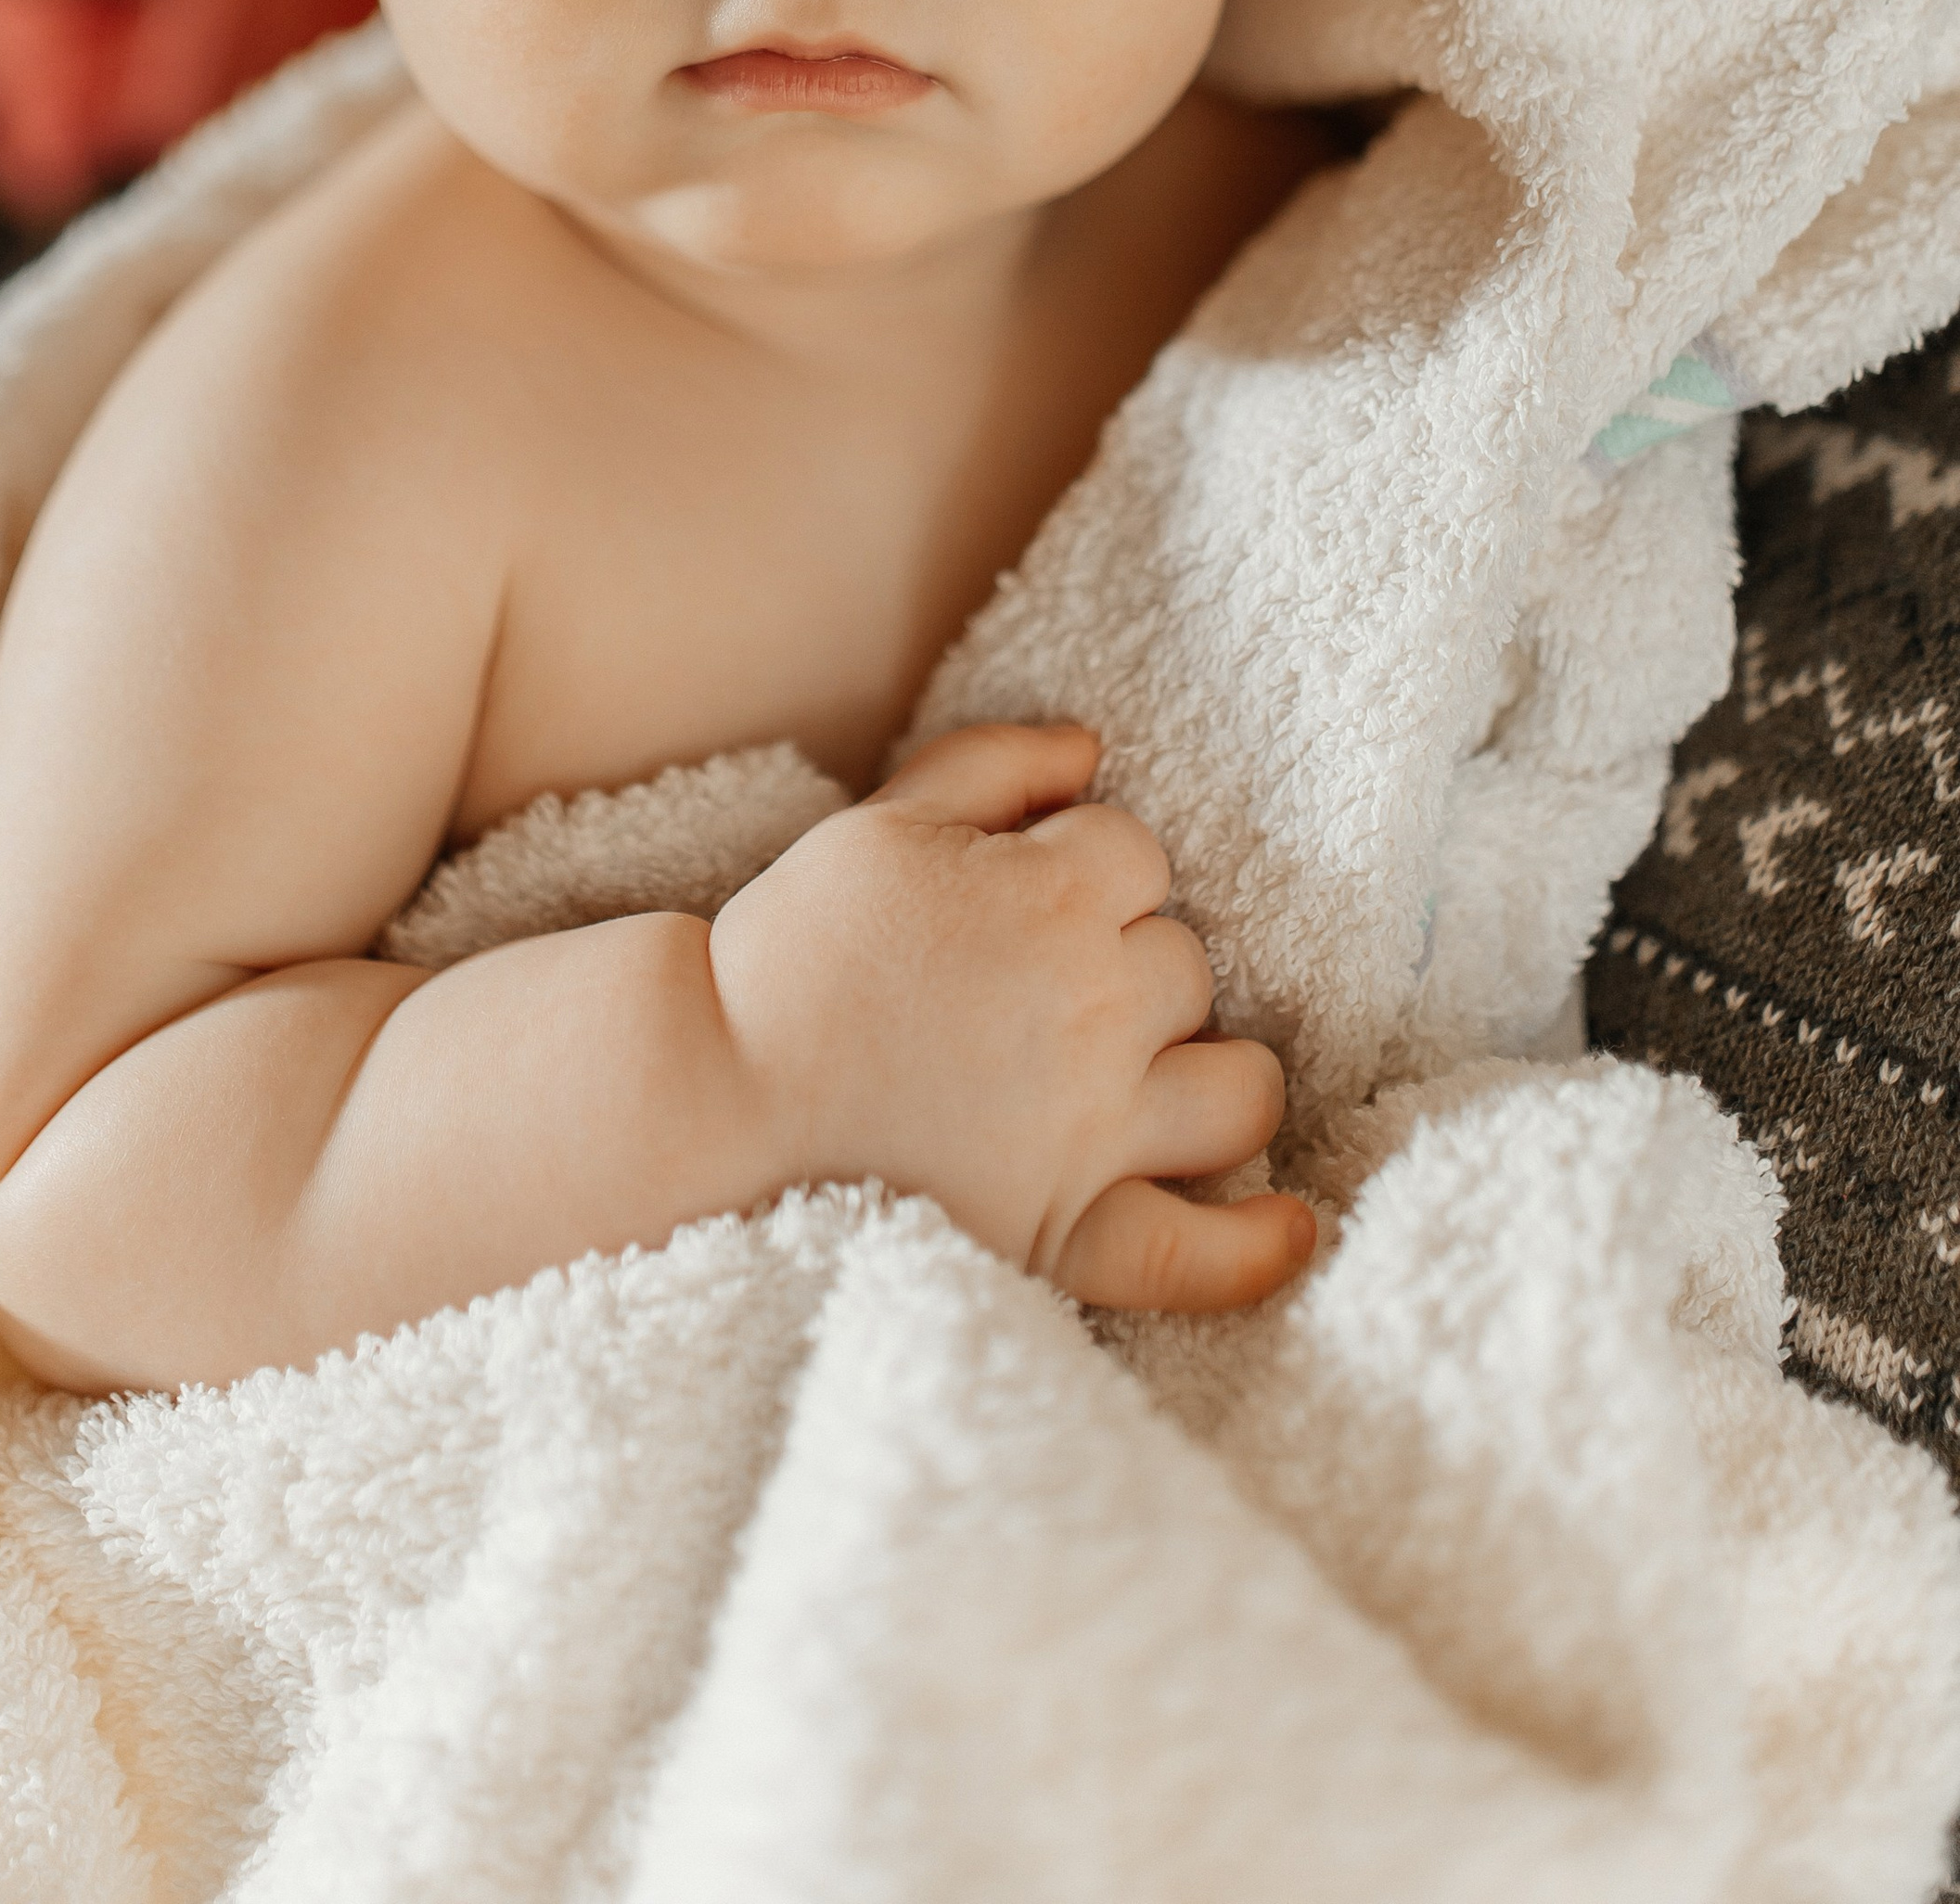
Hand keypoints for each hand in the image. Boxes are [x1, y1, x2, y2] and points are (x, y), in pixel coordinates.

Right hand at [708, 721, 1313, 1314]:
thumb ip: (995, 764)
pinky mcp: (1073, 1233)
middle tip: (1031, 989)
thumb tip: (1092, 748)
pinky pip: (1199, 1254)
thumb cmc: (793, 952)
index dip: (1083, 865)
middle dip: (1127, 964)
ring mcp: (1097, 1130)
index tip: (1015, 899)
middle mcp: (1097, 1009)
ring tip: (1156, 1074)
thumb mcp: (881, 819)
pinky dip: (1255, 1249)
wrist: (715, 1092)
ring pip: (1235, 1087)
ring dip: (1209, 1070)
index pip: (1138, 853)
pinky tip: (1288, 1224)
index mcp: (1055, 897)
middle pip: (1185, 965)